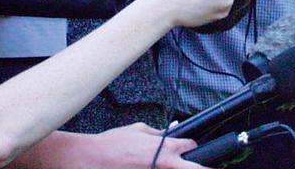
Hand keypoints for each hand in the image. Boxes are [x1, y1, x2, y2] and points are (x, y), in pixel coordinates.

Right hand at [81, 123, 202, 168]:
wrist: (94, 158)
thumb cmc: (114, 143)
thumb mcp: (139, 130)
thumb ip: (159, 132)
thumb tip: (173, 129)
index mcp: (165, 148)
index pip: (190, 146)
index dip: (191, 145)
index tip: (189, 146)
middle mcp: (165, 165)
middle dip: (200, 167)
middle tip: (201, 166)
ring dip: (174, 167)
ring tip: (158, 160)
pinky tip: (149, 165)